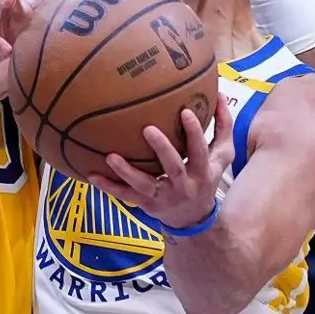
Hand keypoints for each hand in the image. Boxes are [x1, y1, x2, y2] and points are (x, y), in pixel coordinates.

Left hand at [89, 94, 234, 229]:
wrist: (194, 219)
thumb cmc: (206, 178)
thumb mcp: (221, 156)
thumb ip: (222, 127)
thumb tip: (220, 95)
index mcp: (202, 171)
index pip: (199, 151)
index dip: (194, 133)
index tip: (185, 112)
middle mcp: (183, 186)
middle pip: (173, 168)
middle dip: (161, 149)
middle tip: (147, 129)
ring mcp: (162, 197)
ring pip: (144, 185)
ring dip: (126, 172)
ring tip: (110, 156)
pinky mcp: (145, 205)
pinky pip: (125, 196)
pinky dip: (108, 187)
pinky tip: (92, 175)